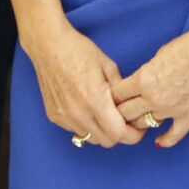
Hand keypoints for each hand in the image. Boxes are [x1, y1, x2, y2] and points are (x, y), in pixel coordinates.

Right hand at [23, 18, 142, 147]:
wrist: (49, 47)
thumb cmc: (80, 52)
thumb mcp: (109, 67)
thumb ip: (121, 92)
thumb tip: (131, 107)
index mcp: (95, 100)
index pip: (118, 134)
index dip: (133, 134)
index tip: (139, 128)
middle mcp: (78, 114)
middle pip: (106, 141)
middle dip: (120, 135)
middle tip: (126, 121)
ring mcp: (64, 118)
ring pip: (91, 138)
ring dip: (103, 132)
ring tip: (108, 114)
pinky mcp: (55, 117)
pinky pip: (77, 131)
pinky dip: (87, 126)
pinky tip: (90, 109)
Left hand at [110, 23, 188, 148]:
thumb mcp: (160, 54)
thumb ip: (146, 73)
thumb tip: (140, 85)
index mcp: (144, 79)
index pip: (116, 95)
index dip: (111, 96)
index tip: (111, 97)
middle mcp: (154, 98)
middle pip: (124, 114)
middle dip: (118, 112)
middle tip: (117, 112)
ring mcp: (172, 110)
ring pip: (143, 125)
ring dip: (138, 123)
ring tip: (136, 121)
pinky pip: (173, 136)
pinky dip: (164, 140)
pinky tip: (158, 141)